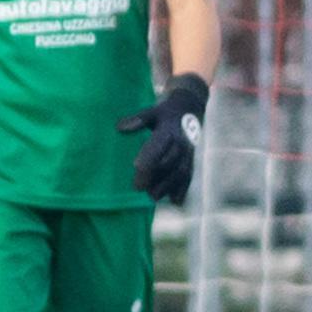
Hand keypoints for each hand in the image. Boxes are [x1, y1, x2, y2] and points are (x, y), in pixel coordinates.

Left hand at [117, 74, 208, 204]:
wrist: (191, 110)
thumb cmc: (165, 114)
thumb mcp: (152, 112)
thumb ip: (137, 120)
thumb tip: (119, 128)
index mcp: (169, 130)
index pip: (158, 144)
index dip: (148, 155)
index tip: (136, 167)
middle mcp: (181, 143)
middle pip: (168, 161)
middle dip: (154, 175)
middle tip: (138, 187)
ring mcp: (188, 154)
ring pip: (179, 172)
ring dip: (167, 185)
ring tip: (153, 197)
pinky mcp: (192, 161)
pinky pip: (189, 176)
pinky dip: (183, 189)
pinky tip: (175, 200)